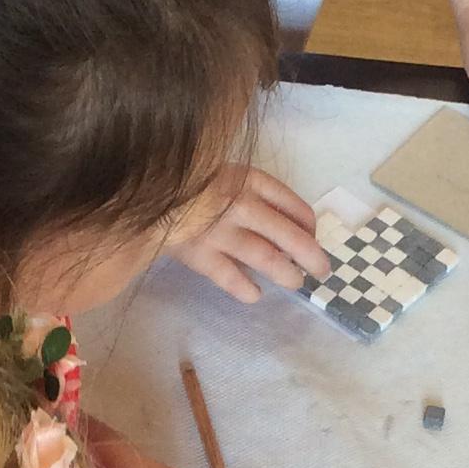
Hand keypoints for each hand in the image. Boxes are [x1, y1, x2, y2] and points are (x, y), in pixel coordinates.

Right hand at [176, 165, 331, 303]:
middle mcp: (241, 206)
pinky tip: (255, 295)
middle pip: (289, 236)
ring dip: (287, 275)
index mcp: (251, 181)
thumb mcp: (228, 173)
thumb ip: (256, 193)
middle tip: (322, 270)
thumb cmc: (191, 179)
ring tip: (296, 282)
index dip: (310, 227)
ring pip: (267, 259)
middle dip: (312, 257)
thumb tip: (292, 226)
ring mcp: (221, 232)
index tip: (312, 238)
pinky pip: (231, 279)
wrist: (146, 188)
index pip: (296, 208)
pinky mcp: (201, 255)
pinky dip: (247, 290)